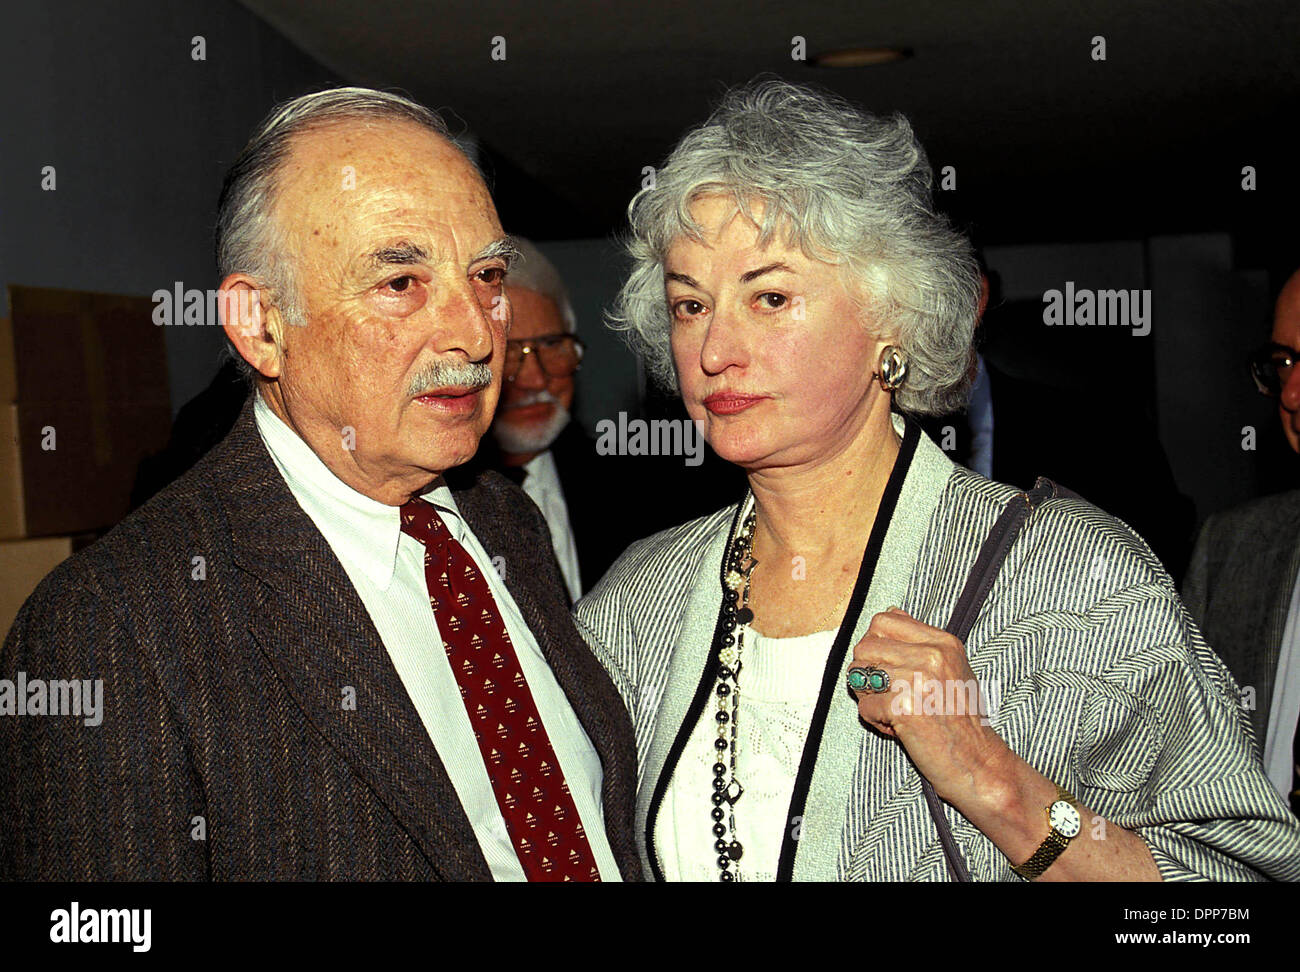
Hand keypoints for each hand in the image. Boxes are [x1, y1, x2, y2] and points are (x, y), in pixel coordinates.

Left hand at [849, 607, 1012, 806]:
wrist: (978, 763)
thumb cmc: (962, 720)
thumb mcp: (951, 669)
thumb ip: (921, 641)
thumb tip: (892, 612)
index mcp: (942, 642)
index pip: (883, 621)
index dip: (876, 645)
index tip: (889, 667)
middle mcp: (931, 656)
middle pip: (864, 647)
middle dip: (868, 673)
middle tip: (888, 694)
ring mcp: (917, 680)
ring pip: (859, 675)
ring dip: (870, 697)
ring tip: (894, 710)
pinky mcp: (903, 708)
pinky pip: (864, 707)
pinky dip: (876, 722)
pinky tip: (899, 729)